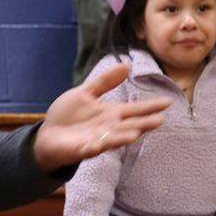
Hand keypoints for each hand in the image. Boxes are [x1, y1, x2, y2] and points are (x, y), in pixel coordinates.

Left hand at [33, 64, 167, 169]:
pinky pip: (89, 149)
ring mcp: (96, 140)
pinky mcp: (81, 149)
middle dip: (144, 124)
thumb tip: (126, 66)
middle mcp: (108, 128)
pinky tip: (98, 145)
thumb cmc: (69, 115)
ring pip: (113, 139)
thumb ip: (104, 82)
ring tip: (136, 134)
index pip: (134, 109)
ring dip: (123, 137)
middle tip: (160, 120)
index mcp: (111, 113)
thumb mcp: (85, 94)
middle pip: (130, 125)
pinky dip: (94, 147)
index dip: (150, 106)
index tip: (167, 102)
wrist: (48, 135)